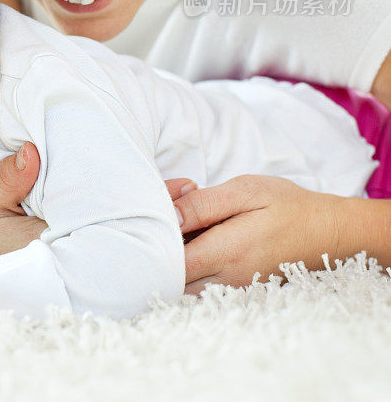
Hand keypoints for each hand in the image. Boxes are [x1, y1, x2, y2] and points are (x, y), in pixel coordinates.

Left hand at [173, 175, 343, 293]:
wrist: (326, 232)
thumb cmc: (286, 206)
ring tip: (188, 220)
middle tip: (173, 207)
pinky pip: (198, 283)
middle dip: (160, 243)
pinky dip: (189, 261)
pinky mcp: (234, 289)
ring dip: (174, 253)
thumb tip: (168, 214)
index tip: (164, 205)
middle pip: (170, 275)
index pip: (170, 261)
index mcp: (228, 252)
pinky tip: (198, 233)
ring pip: (182, 282)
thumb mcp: (245, 191)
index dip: (155, 235)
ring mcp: (231, 289)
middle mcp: (226, 279)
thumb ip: (203, 205)